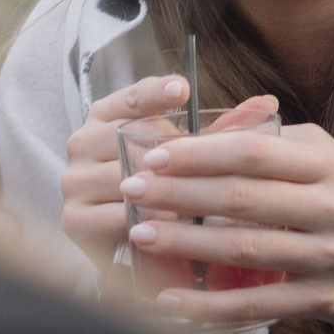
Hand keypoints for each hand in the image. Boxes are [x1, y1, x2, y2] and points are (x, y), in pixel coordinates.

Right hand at [56, 74, 195, 273]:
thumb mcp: (176, 157)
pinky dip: (150, 223)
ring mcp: (74, 181)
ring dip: (164, 192)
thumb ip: (207, 134)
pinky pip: (120, 216)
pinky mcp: (74, 218)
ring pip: (127, 179)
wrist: (122, 244)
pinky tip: (173, 227)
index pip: (131, 98)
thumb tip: (259, 106)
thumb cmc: (155, 191)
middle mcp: (82, 143)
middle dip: (171, 155)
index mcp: (104, 117)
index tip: (183, 89)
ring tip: (198, 202)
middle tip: (208, 169)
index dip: (156, 93)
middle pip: (131, 138)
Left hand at [120, 122, 333, 333]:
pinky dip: (208, 304)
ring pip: (244, 248)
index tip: (152, 153)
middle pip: (242, 197)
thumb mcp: (326, 164)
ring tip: (139, 234)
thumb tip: (198, 129)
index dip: (199, 152)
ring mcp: (330, 258)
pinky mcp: (323, 301)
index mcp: (328, 165)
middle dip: (178, 193)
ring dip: (185, 242)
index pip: (254, 152)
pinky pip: (256, 304)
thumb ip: (272, 142)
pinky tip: (169, 300)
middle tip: (129, 189)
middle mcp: (333, 208)